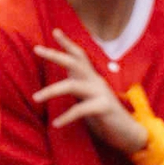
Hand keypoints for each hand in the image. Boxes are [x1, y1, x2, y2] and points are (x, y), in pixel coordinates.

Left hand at [32, 29, 148, 154]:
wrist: (128, 133)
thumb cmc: (103, 116)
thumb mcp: (87, 98)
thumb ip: (77, 88)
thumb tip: (59, 83)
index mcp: (91, 78)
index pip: (79, 56)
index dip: (67, 43)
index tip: (55, 31)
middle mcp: (96, 81)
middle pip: (74, 63)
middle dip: (55, 54)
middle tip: (37, 49)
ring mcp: (101, 93)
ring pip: (72, 86)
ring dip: (51, 91)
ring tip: (35, 98)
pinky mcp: (104, 107)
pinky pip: (81, 110)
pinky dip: (66, 117)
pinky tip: (56, 124)